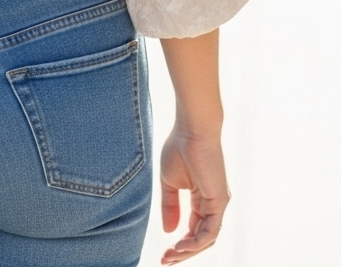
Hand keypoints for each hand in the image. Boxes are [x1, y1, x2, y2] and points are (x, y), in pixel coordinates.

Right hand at [159, 124, 229, 263]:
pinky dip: (195, 242)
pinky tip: (181, 245)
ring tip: (170, 256)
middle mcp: (213, 204)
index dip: (179, 243)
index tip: (163, 253)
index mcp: (202, 198)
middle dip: (182, 252)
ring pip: (206, 239)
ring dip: (188, 251)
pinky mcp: (220, 201)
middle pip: (200, 238)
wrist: (191, 129)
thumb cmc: (180, 148)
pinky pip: (210, 231)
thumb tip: (169, 231)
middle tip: (165, 261)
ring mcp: (218, 204)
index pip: (193, 229)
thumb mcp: (169, 182)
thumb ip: (170, 206)